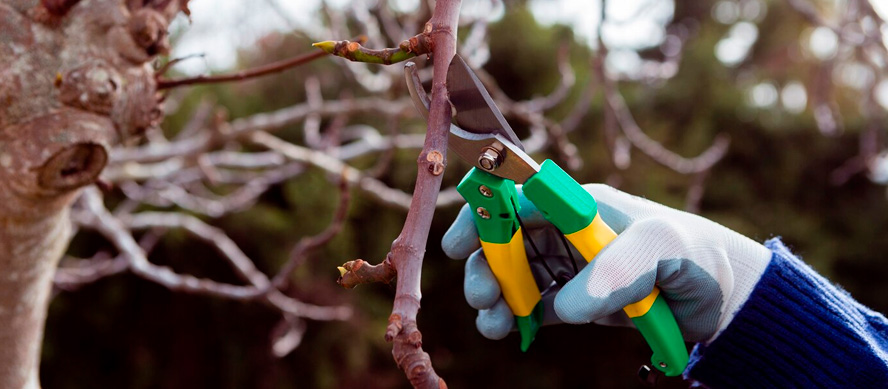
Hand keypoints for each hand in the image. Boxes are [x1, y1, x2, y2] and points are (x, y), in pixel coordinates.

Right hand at [442, 184, 771, 343]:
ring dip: (494, 296)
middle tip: (483, 296)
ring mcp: (567, 266)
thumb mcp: (660, 247)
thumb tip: (566, 307)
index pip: (517, 198)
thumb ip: (615, 269)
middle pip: (504, 240)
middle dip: (484, 266)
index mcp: (578, 204)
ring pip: (512, 276)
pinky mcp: (574, 299)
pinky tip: (509, 331)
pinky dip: (514, 318)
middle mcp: (564, 231)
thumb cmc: (691, 252)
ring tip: (493, 323)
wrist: (719, 296)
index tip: (460, 244)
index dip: (482, 215)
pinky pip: (531, 306)